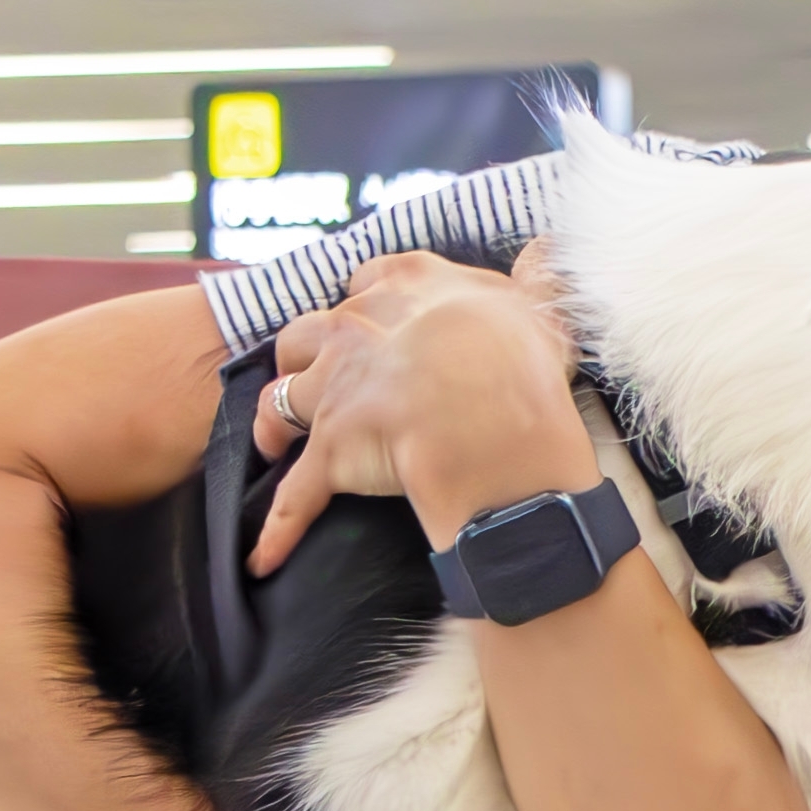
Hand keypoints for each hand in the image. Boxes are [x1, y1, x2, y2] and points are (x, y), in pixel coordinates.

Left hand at [247, 243, 603, 575]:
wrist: (504, 434)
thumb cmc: (526, 371)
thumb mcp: (541, 308)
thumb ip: (536, 278)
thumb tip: (546, 250)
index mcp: (406, 286)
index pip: (368, 282)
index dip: (369, 307)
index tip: (379, 326)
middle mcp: (356, 327)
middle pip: (307, 334)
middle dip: (308, 356)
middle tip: (324, 383)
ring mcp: (335, 389)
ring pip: (280, 399)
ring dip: (275, 422)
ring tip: (276, 444)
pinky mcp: (330, 452)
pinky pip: (294, 497)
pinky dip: (278, 529)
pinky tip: (263, 559)